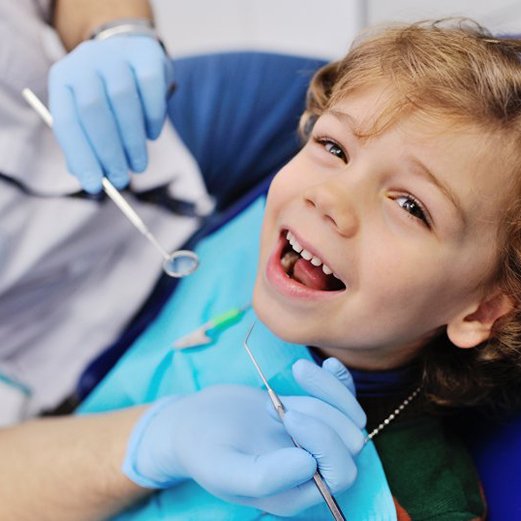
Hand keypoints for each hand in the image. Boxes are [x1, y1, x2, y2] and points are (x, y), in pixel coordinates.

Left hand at [49, 36, 172, 192]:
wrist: (130, 53)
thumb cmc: (107, 96)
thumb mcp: (89, 116)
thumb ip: (86, 144)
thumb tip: (91, 179)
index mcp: (63, 79)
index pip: (66, 121)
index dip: (80, 156)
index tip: (94, 187)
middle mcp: (85, 60)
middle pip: (93, 110)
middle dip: (108, 152)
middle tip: (121, 180)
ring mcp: (116, 54)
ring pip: (123, 101)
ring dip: (132, 141)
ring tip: (139, 165)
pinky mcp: (146, 54)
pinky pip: (151, 89)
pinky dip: (153, 119)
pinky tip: (152, 136)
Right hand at [123, 358, 365, 516]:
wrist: (194, 423)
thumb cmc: (203, 449)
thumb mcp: (222, 467)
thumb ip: (263, 477)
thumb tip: (310, 466)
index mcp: (296, 493)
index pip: (339, 473)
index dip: (324, 442)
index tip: (287, 414)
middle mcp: (312, 470)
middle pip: (350, 443)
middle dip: (322, 414)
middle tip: (274, 404)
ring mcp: (313, 440)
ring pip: (350, 417)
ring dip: (326, 392)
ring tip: (286, 382)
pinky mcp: (310, 414)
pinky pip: (342, 398)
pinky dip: (340, 380)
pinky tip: (329, 363)